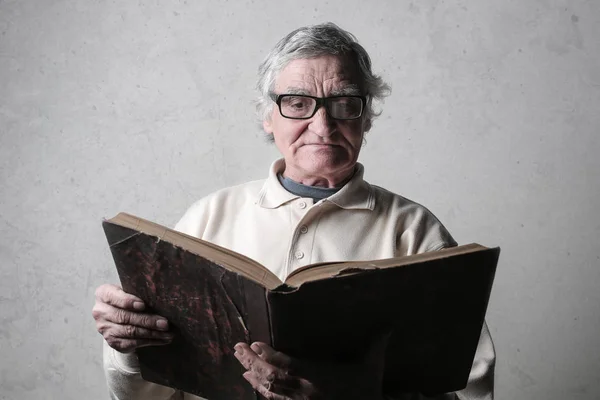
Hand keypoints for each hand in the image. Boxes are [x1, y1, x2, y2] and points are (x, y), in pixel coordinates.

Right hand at [92, 284, 172, 352]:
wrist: (118, 316)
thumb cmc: (129, 299)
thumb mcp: (130, 291)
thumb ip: (139, 292)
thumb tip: (162, 300)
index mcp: (103, 294)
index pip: (114, 297)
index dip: (128, 301)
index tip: (143, 305)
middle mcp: (100, 311)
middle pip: (125, 317)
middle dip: (147, 321)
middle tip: (165, 323)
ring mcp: (104, 328)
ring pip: (129, 331)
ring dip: (151, 333)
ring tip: (167, 333)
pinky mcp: (112, 341)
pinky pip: (131, 343)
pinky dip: (149, 341)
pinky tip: (161, 339)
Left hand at [234, 332, 389, 399]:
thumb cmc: (366, 392)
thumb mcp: (372, 368)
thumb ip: (376, 346)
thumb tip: (388, 326)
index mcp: (317, 377)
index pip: (286, 365)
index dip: (267, 355)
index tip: (254, 343)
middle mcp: (304, 391)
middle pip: (271, 377)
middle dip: (251, 363)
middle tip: (237, 350)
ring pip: (270, 392)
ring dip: (254, 378)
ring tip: (241, 367)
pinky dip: (264, 394)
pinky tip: (256, 387)